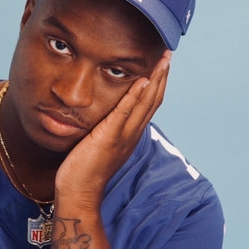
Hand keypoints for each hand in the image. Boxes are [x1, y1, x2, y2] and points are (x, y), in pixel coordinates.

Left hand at [55, 50, 170, 208]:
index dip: (157, 84)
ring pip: (146, 104)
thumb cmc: (84, 170)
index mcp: (130, 134)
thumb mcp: (99, 144)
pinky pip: (124, 113)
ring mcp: (123, 136)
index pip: (149, 105)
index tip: (161, 65)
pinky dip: (135, 96)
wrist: (79, 194)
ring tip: (162, 61)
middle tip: (168, 55)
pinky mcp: (109, 138)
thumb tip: (105, 115)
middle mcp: (132, 134)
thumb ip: (106, 129)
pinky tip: (142, 80)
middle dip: (162, 76)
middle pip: (153, 100)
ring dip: (155, 80)